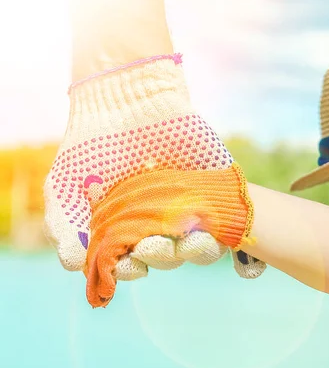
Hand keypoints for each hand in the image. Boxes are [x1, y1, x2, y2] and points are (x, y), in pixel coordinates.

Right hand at [43, 55, 264, 302]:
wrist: (123, 97)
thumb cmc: (90, 143)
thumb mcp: (65, 186)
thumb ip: (66, 226)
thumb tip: (76, 265)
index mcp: (128, 228)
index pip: (134, 263)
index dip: (131, 270)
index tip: (129, 267)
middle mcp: (160, 222)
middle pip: (167, 255)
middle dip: (161, 255)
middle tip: (153, 246)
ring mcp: (189, 205)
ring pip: (197, 242)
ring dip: (192, 249)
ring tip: (187, 241)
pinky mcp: (213, 186)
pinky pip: (224, 215)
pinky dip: (219, 225)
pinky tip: (208, 227)